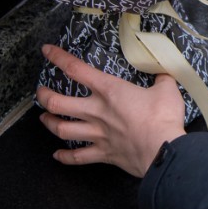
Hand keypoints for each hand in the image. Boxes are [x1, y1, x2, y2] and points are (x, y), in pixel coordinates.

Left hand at [36, 45, 185, 177]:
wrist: (163, 148)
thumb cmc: (163, 117)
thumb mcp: (167, 89)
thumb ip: (161, 79)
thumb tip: (163, 74)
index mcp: (109, 90)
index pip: (77, 69)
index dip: (58, 58)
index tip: (47, 51)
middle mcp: (96, 111)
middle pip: (58, 103)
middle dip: (45, 96)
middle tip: (41, 92)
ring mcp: (97, 134)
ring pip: (62, 129)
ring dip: (49, 123)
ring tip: (44, 119)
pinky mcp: (102, 153)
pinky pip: (77, 157)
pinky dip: (65, 156)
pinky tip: (57, 155)